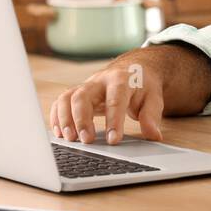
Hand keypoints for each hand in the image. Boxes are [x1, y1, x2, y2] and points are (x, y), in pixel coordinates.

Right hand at [50, 60, 164, 145]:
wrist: (132, 69)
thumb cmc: (142, 85)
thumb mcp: (153, 98)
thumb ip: (152, 116)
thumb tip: (153, 135)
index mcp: (121, 79)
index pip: (115, 99)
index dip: (113, 120)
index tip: (113, 140)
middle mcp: (99, 81)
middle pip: (83, 96)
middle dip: (82, 119)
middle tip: (87, 141)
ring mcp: (85, 86)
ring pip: (67, 98)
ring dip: (65, 119)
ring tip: (70, 139)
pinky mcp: (76, 93)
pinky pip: (60, 102)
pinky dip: (56, 117)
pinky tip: (59, 133)